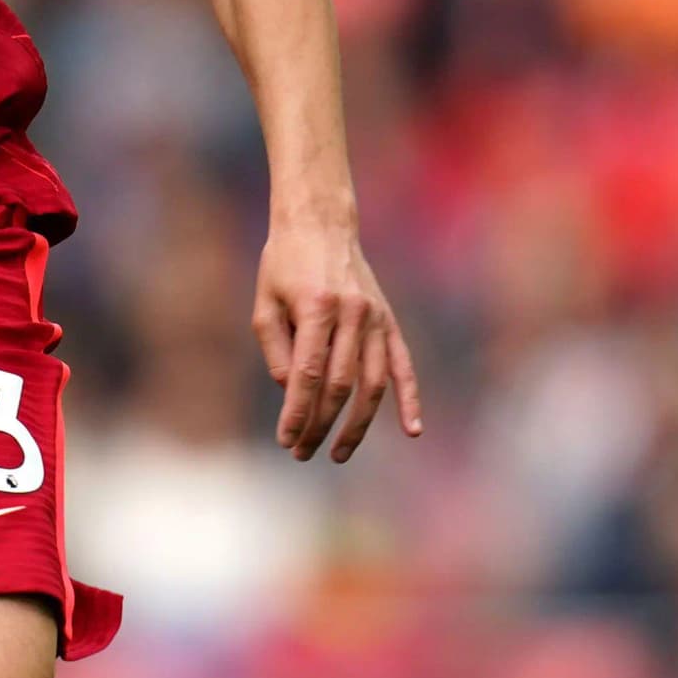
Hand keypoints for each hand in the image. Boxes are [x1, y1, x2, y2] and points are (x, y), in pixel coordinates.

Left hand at [253, 214, 422, 462]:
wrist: (320, 224)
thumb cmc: (284, 265)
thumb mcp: (265, 304)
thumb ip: (278, 351)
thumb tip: (294, 393)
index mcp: (317, 308)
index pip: (309, 375)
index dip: (297, 412)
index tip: (285, 439)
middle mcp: (353, 315)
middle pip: (340, 386)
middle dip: (320, 425)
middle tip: (302, 452)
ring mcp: (376, 319)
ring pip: (372, 384)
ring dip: (357, 425)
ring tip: (338, 453)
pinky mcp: (389, 321)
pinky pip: (403, 366)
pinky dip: (409, 399)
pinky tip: (412, 431)